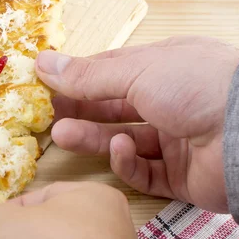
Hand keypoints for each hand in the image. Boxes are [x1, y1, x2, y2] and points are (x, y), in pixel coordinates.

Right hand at [35, 36, 238, 212]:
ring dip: (93, 138)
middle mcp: (170, 102)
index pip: (112, 72)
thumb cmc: (196, 85)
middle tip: (47, 115)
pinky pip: (144, 171)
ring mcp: (176, 141)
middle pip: (114, 109)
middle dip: (80, 110)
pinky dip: (128, 162)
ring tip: (62, 135)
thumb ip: (88, 75)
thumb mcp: (136, 71)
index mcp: (164, 68)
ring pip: (123, 141)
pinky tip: (121, 150)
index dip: (79, 77)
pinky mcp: (180, 177)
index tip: (46, 83)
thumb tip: (42, 62)